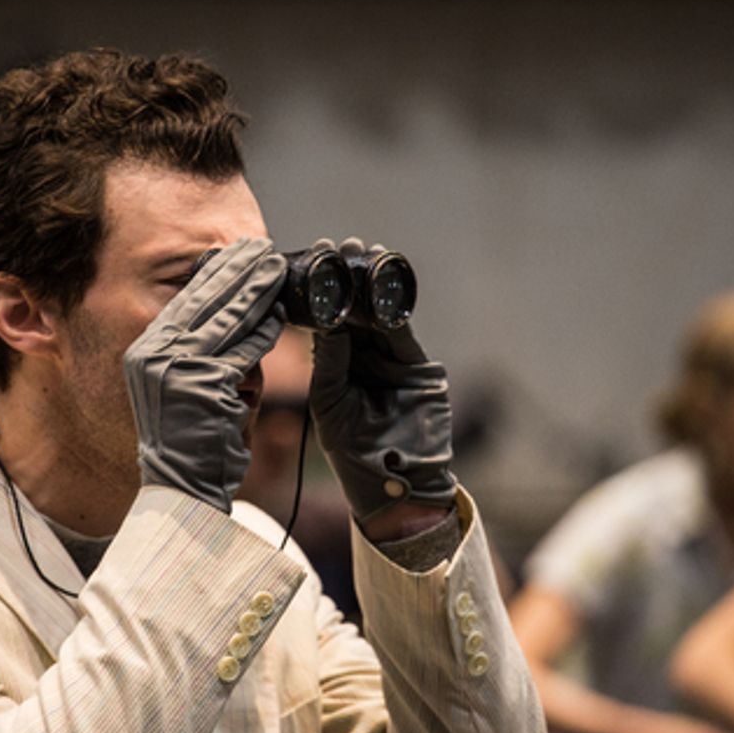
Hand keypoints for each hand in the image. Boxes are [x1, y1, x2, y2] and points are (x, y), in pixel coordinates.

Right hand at [124, 238, 285, 511]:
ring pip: (226, 321)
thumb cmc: (191, 438)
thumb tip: (234, 307)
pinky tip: (279, 315)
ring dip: (256, 293)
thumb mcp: (185, 384)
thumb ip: (197, 348)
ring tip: (276, 272)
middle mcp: (152, 356)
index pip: (184, 302)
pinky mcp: (205, 386)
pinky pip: (242, 351)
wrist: (183, 487)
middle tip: (263, 249)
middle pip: (204, 302)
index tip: (237, 253)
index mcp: (144, 351)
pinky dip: (263, 333)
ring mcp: (176, 370)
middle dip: (237, 272)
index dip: (214, 274)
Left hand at [308, 238, 455, 523]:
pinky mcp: (420, 370)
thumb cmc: (355, 453)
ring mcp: (396, 362)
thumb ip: (329, 364)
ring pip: (383, 315)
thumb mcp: (331, 404)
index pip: (330, 321)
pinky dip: (395, 313)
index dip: (323, 292)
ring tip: (365, 253)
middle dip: (350, 277)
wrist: (395, 487)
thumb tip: (326, 323)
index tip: (313, 262)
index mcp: (340, 366)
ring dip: (374, 286)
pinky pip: (405, 336)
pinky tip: (383, 290)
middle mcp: (368, 359)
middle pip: (358, 309)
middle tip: (341, 245)